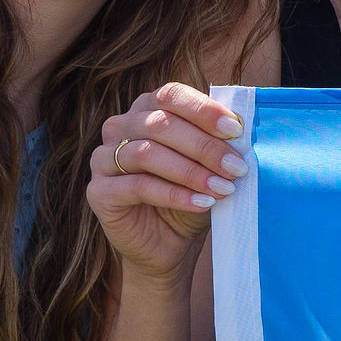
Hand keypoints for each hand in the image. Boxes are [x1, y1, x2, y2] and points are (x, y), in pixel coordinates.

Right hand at [87, 83, 244, 283]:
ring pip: (146, 153)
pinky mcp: (98, 191)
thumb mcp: (210, 165)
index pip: (171, 95)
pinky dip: (174, 195)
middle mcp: (120, 127)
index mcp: (147, 109)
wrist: (169, 244)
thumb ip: (219, 143)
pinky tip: (202, 204)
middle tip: (237, 167)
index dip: (203, 110)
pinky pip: (137, 186)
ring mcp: (103, 159)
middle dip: (204, 146)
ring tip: (223, 188)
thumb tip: (242, 128)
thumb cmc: (191, 195)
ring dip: (191, 171)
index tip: (236, 130)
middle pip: (160, 124)